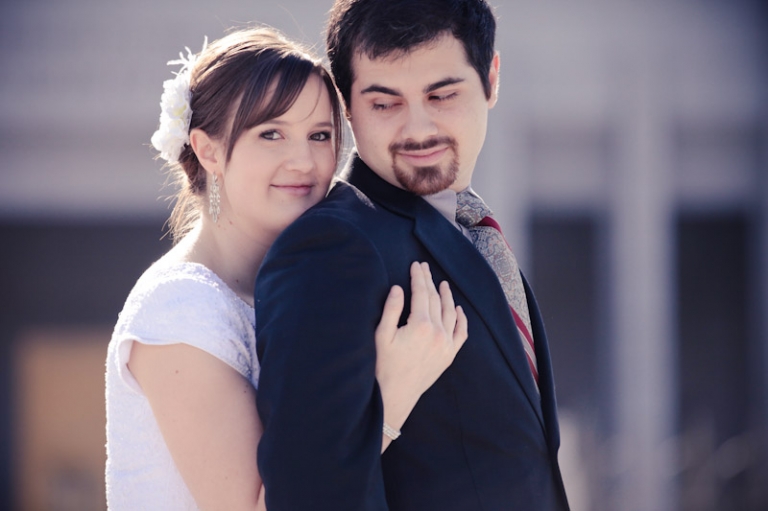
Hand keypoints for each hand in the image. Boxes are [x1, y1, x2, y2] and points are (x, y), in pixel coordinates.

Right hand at [375, 261, 467, 443]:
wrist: (395, 397)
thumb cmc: (383, 367)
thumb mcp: (382, 336)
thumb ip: (391, 309)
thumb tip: (398, 288)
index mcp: (421, 326)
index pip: (421, 293)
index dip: (418, 277)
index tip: (416, 265)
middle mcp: (438, 333)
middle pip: (435, 300)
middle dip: (429, 282)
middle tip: (424, 268)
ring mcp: (446, 345)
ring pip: (450, 313)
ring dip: (446, 296)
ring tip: (442, 283)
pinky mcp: (449, 356)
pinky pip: (461, 333)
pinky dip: (462, 319)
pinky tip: (458, 309)